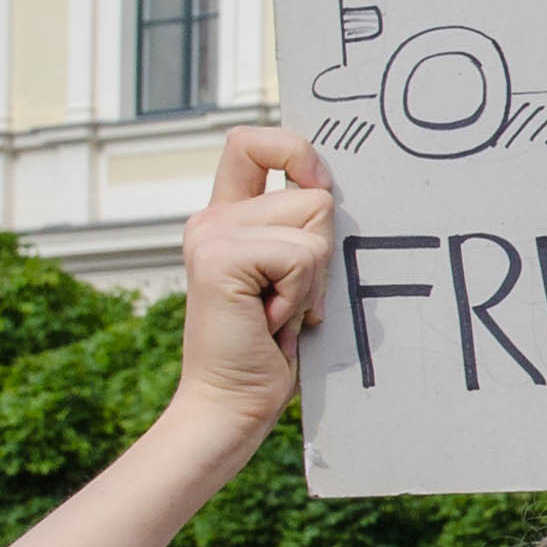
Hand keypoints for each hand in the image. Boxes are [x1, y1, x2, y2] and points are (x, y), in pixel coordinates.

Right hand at [175, 130, 334, 443]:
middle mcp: (212, 218)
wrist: (233, 404)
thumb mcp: (294, 278)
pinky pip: (302, 254)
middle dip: (322, 253)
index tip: (317, 185)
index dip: (293, 150)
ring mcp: (211, 233)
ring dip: (313, 280)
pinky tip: (271, 322)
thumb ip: (301, 232)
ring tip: (280, 313)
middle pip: (314, 192)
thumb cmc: (272, 351)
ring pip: (315, 222)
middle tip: (290, 299)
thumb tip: (335, 190)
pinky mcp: (219, 256)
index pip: (252, 143)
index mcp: (227, 217)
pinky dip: (301, 294)